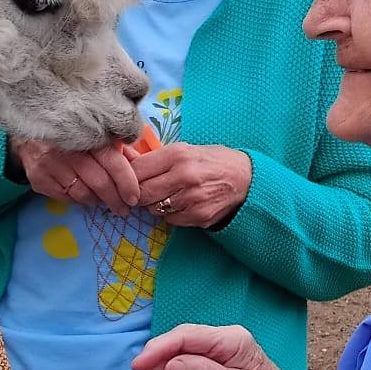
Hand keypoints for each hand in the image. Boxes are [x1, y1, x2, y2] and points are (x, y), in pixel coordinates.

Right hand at [9, 137, 140, 214]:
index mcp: (86, 135)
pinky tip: (87, 198)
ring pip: (83, 193)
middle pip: (99, 182)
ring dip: (99, 202)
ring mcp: (50, 165)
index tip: (134, 197)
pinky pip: (67, 198)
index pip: (112, 161)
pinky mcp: (38, 179)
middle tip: (124, 209)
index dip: (127, 182)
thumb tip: (142, 167)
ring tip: (106, 203)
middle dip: (116, 199)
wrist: (29, 136)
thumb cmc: (71, 136)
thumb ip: (119, 150)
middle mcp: (66, 149)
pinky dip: (81, 201)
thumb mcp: (96, 136)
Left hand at [130, 143, 251, 228]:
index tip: (128, 179)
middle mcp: (184, 176)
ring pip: (153, 209)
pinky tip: (181, 204)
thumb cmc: (212, 161)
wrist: (246, 178)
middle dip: (137, 194)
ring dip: (154, 204)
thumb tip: (125, 160)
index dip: (128, 177)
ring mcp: (192, 199)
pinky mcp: (198, 216)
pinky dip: (170, 214)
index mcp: (178, 155)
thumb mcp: (186, 149)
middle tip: (141, 191)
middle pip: (142, 193)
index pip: (137, 170)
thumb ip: (157, 158)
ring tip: (166, 195)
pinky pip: (170, 220)